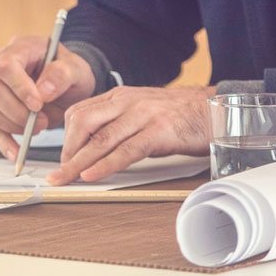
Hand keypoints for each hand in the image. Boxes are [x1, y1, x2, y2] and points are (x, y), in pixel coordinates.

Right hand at [0, 35, 95, 159]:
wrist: (66, 87)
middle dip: (18, 112)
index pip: (5, 66)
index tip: (38, 105)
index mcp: (19, 48)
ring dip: (11, 124)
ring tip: (36, 129)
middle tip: (43, 121)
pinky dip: (2, 141)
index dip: (18, 87)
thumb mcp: (77, 70)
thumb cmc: (69, 74)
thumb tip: (43, 90)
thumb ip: (63, 74)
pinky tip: (16, 152)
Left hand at [47, 84, 212, 184]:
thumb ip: (119, 125)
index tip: (62, 160)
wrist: (216, 110)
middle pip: (82, 123)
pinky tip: (92, 175)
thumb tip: (94, 149)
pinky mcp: (160, 131)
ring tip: (65, 179)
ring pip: (101, 139)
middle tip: (59, 174)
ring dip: (78, 162)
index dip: (66, 139)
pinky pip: (126, 150)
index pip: (79, 113)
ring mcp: (143, 115)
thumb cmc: (180, 116)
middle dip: (66, 151)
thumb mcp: (142, 113)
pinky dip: (105, 165)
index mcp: (120, 97)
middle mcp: (127, 102)